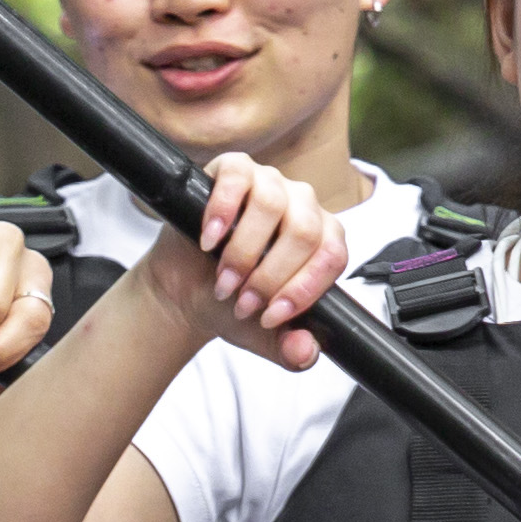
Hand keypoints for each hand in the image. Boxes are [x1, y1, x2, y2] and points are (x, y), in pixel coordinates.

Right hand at [131, 153, 347, 365]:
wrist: (188, 291)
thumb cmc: (234, 303)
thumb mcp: (266, 337)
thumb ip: (291, 350)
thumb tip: (305, 352)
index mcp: (324, 239)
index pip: (332, 256)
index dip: (303, 288)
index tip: (272, 316)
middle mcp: (304, 205)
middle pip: (303, 231)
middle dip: (270, 276)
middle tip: (243, 303)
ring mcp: (271, 182)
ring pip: (272, 204)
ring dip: (244, 252)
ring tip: (225, 279)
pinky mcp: (235, 169)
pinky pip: (238, 177)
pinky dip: (222, 212)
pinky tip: (209, 241)